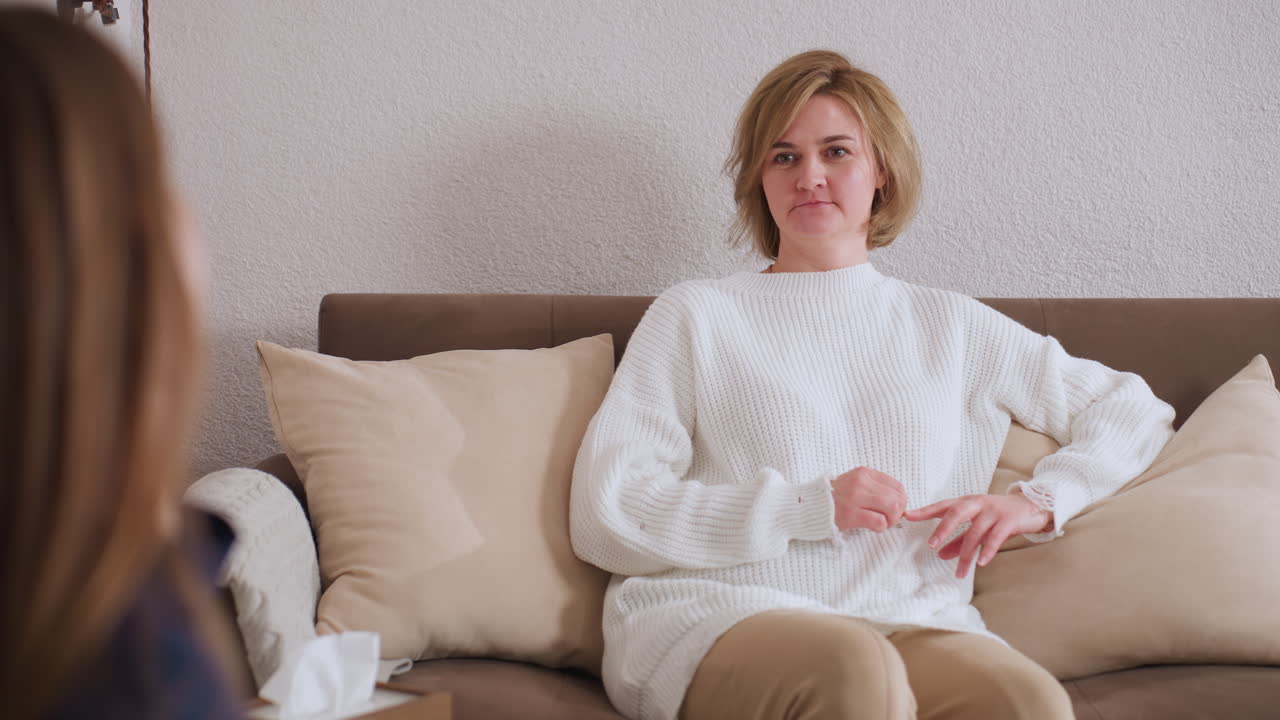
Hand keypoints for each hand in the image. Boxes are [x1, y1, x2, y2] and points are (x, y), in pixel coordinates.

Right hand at [831, 467, 907, 532]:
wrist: (809, 505)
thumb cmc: (834, 498)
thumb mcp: (854, 482)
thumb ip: (874, 487)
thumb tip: (900, 500)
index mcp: (863, 473)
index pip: (897, 486)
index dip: (901, 500)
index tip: (893, 509)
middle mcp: (860, 482)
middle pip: (897, 498)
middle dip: (898, 513)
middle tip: (889, 520)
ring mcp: (854, 497)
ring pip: (892, 508)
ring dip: (891, 520)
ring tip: (882, 523)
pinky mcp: (850, 514)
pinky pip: (879, 522)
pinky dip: (881, 527)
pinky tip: (873, 527)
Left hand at [903, 492, 1051, 577]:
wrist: (1032, 506)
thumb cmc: (999, 516)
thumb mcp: (977, 526)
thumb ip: (958, 540)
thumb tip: (939, 555)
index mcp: (967, 503)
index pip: (942, 506)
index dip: (925, 510)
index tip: (907, 515)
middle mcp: (978, 504)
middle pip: (956, 513)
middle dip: (943, 528)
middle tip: (932, 544)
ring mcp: (994, 511)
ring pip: (975, 532)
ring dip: (966, 554)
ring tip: (960, 573)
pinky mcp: (1009, 520)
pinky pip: (995, 536)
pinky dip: (987, 550)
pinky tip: (981, 562)